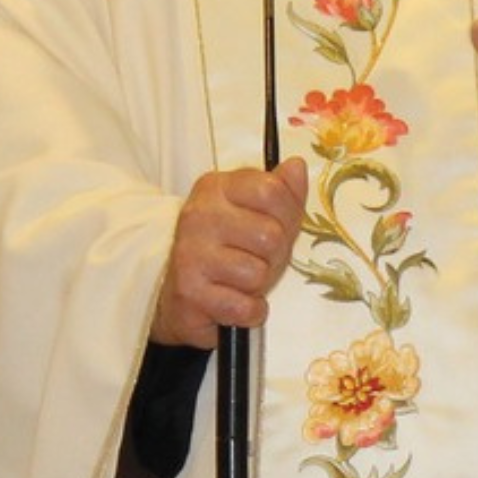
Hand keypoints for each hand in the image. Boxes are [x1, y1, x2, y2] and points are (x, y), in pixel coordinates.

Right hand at [154, 158, 310, 346]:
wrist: (179, 296)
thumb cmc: (225, 253)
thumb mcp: (257, 216)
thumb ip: (281, 192)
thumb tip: (297, 166)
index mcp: (216, 188)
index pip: (271, 190)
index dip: (286, 215)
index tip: (272, 226)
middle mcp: (198, 215)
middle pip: (270, 236)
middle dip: (273, 257)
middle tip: (254, 260)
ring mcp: (190, 253)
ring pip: (257, 273)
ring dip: (258, 286)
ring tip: (239, 281)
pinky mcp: (190, 293)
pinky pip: (245, 306)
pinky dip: (249, 311)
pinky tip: (234, 302)